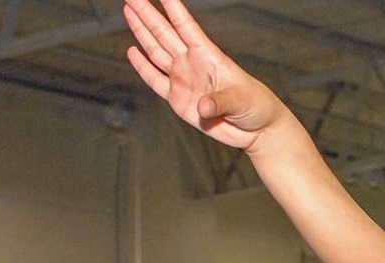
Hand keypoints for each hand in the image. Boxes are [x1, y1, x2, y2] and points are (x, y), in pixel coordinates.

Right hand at [124, 0, 289, 150]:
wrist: (254, 129)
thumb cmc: (256, 106)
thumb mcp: (241, 100)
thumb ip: (219, 102)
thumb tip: (201, 107)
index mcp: (209, 56)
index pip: (186, 27)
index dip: (174, 9)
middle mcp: (192, 63)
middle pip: (165, 33)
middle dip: (147, 14)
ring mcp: (183, 79)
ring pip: (156, 51)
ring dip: (141, 31)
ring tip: (129, 10)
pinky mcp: (177, 99)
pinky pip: (155, 80)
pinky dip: (142, 66)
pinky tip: (132, 50)